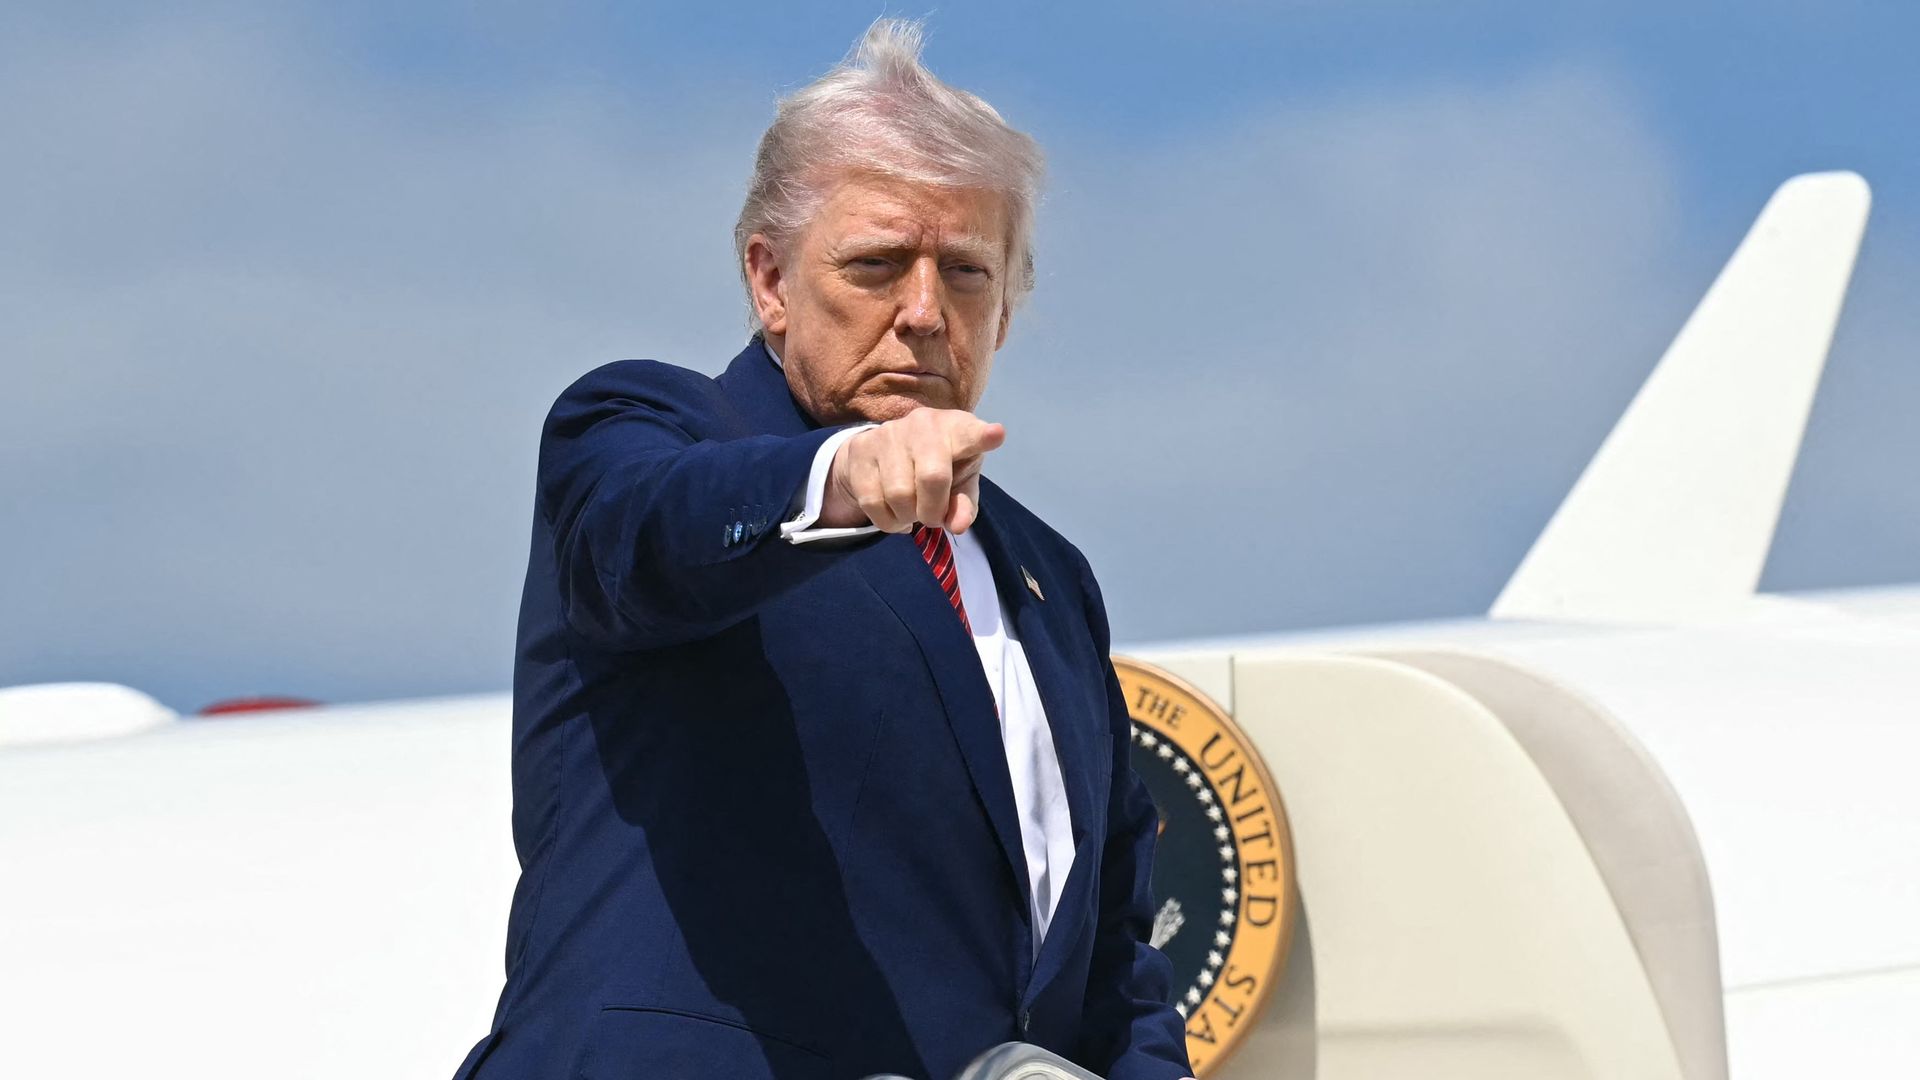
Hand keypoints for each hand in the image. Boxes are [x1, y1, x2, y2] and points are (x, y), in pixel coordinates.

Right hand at [819, 408, 1005, 533]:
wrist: (882, 450)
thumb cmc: (936, 466)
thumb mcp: (959, 483)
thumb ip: (964, 504)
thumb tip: (958, 525)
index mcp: (957, 429)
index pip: (970, 434)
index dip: (982, 436)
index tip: (996, 435)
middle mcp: (923, 424)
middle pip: (932, 478)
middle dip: (933, 510)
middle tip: (932, 516)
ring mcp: (888, 433)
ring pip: (899, 494)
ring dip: (908, 517)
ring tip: (911, 511)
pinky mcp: (861, 449)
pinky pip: (872, 502)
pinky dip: (887, 521)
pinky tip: (894, 514)